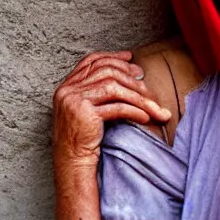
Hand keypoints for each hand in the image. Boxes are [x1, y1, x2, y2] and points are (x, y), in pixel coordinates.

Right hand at [51, 50, 171, 219]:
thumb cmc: (83, 138)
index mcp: (66, 86)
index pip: (91, 61)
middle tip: (148, 89)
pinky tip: (145, 118)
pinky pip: (117, 107)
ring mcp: (74, 100)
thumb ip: (99, 89)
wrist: (71, 162)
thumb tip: (135, 69)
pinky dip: (135, 111)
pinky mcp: (85, 113)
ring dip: (138, 97)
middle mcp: (67, 90)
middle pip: (107, 72)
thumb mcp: (88, 108)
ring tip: (153, 108)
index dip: (113, 57)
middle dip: (132, 79)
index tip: (131, 60)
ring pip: (115, 88)